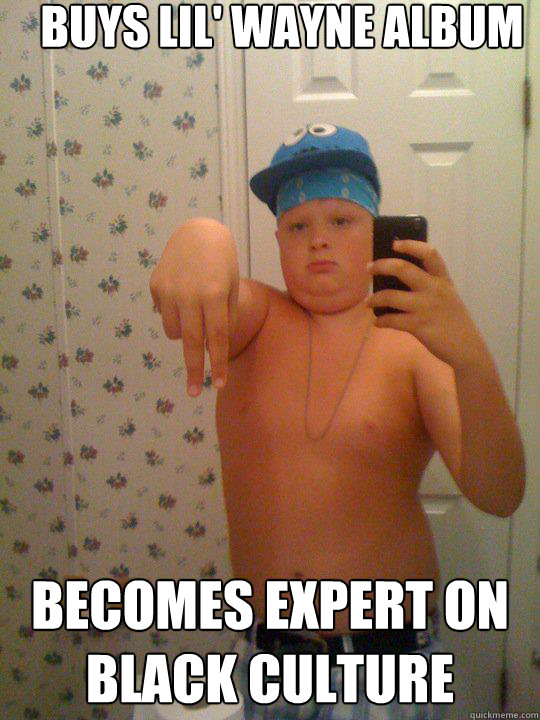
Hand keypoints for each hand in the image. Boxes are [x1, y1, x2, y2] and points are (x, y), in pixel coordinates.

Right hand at [149, 219, 238, 395]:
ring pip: (174, 331)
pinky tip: (182, 293)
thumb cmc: (223, 264)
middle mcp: (189, 295)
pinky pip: (164, 314)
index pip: (216, 338)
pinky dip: (174, 313)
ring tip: (194, 312)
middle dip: (194, 370)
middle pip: (191, 342)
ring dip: (185, 333)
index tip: (218, 385)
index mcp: (214, 295)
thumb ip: (225, 318)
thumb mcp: (232, 288)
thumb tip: (213, 350)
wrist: (198, 232)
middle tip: (194, 393)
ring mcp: (169, 291)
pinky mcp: (155, 286)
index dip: (217, 364)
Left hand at [364, 239, 485, 369]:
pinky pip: (391, 320)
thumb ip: (430, 285)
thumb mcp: (447, 296)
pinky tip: (378, 322)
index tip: (394, 243)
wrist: (466, 348)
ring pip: (391, 296)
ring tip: (368, 302)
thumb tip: (397, 278)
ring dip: (375, 298)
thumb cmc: (452, 320)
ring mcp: (425, 308)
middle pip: (403, 269)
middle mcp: (434, 290)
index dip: (411, 245)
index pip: (429, 254)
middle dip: (381, 266)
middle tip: (369, 268)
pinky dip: (380, 321)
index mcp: (443, 280)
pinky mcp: (418, 326)